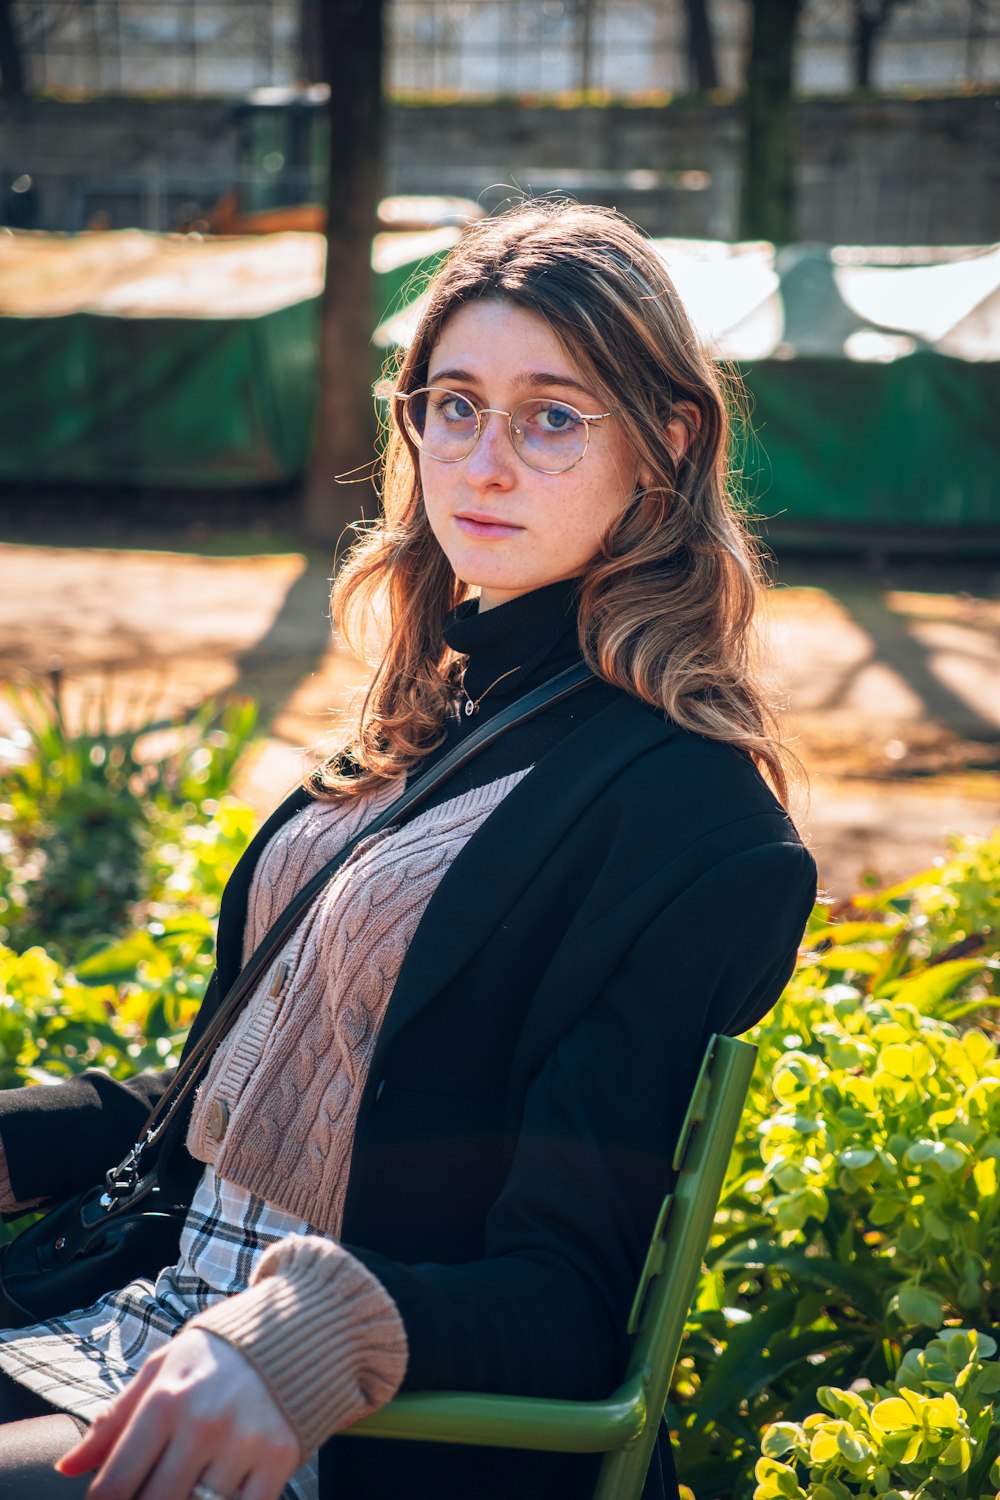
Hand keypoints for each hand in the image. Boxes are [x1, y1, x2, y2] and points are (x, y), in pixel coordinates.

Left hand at [55, 1326, 301, 1499]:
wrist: (297, 1324)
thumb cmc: (219, 1352)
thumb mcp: (163, 1367)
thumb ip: (115, 1419)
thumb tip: (67, 1467)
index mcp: (166, 1398)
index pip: (114, 1485)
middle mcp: (203, 1422)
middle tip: (151, 1492)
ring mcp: (244, 1442)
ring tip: (184, 1488)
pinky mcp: (280, 1456)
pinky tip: (217, 1497)